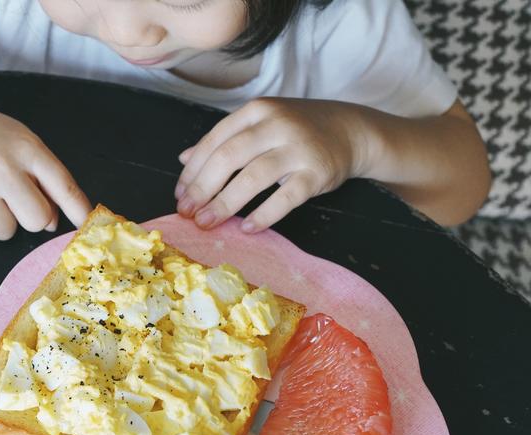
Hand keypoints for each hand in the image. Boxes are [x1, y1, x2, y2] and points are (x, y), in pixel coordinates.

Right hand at [0, 100, 90, 241]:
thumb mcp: (23, 143)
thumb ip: (45, 179)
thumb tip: (54, 223)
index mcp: (25, 148)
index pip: (62, 185)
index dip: (77, 210)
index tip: (87, 225)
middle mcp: (1, 167)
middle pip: (36, 220)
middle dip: (28, 216)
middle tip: (11, 196)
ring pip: (6, 232)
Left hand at [174, 98, 369, 232]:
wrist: (350, 131)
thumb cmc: (298, 130)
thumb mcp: (260, 124)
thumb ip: (224, 139)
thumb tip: (184, 159)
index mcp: (257, 111)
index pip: (216, 139)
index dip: (193, 170)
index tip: (180, 195)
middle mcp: (276, 125)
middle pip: (230, 157)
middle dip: (203, 188)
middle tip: (188, 213)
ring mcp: (298, 148)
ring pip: (254, 176)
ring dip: (225, 203)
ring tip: (207, 222)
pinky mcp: (317, 173)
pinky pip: (286, 197)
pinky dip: (264, 214)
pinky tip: (247, 228)